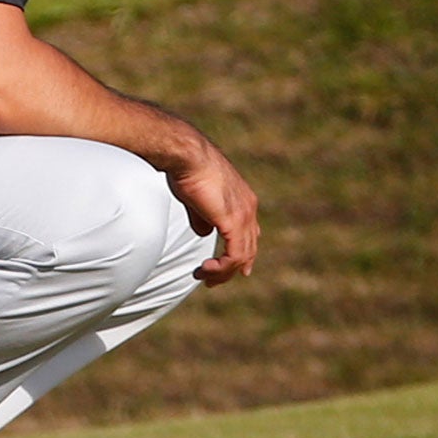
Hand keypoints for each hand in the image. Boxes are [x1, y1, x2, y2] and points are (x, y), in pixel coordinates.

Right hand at [167, 144, 260, 285]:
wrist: (187, 156)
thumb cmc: (187, 170)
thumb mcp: (197, 199)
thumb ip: (203, 218)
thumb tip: (204, 233)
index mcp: (244, 200)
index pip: (250, 234)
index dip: (244, 254)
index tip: (233, 270)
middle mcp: (249, 208)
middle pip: (249, 249)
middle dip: (232, 269)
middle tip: (212, 281)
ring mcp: (244, 215)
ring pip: (242, 256)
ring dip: (222, 271)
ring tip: (203, 275)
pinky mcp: (234, 222)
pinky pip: (234, 256)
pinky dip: (221, 268)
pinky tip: (205, 269)